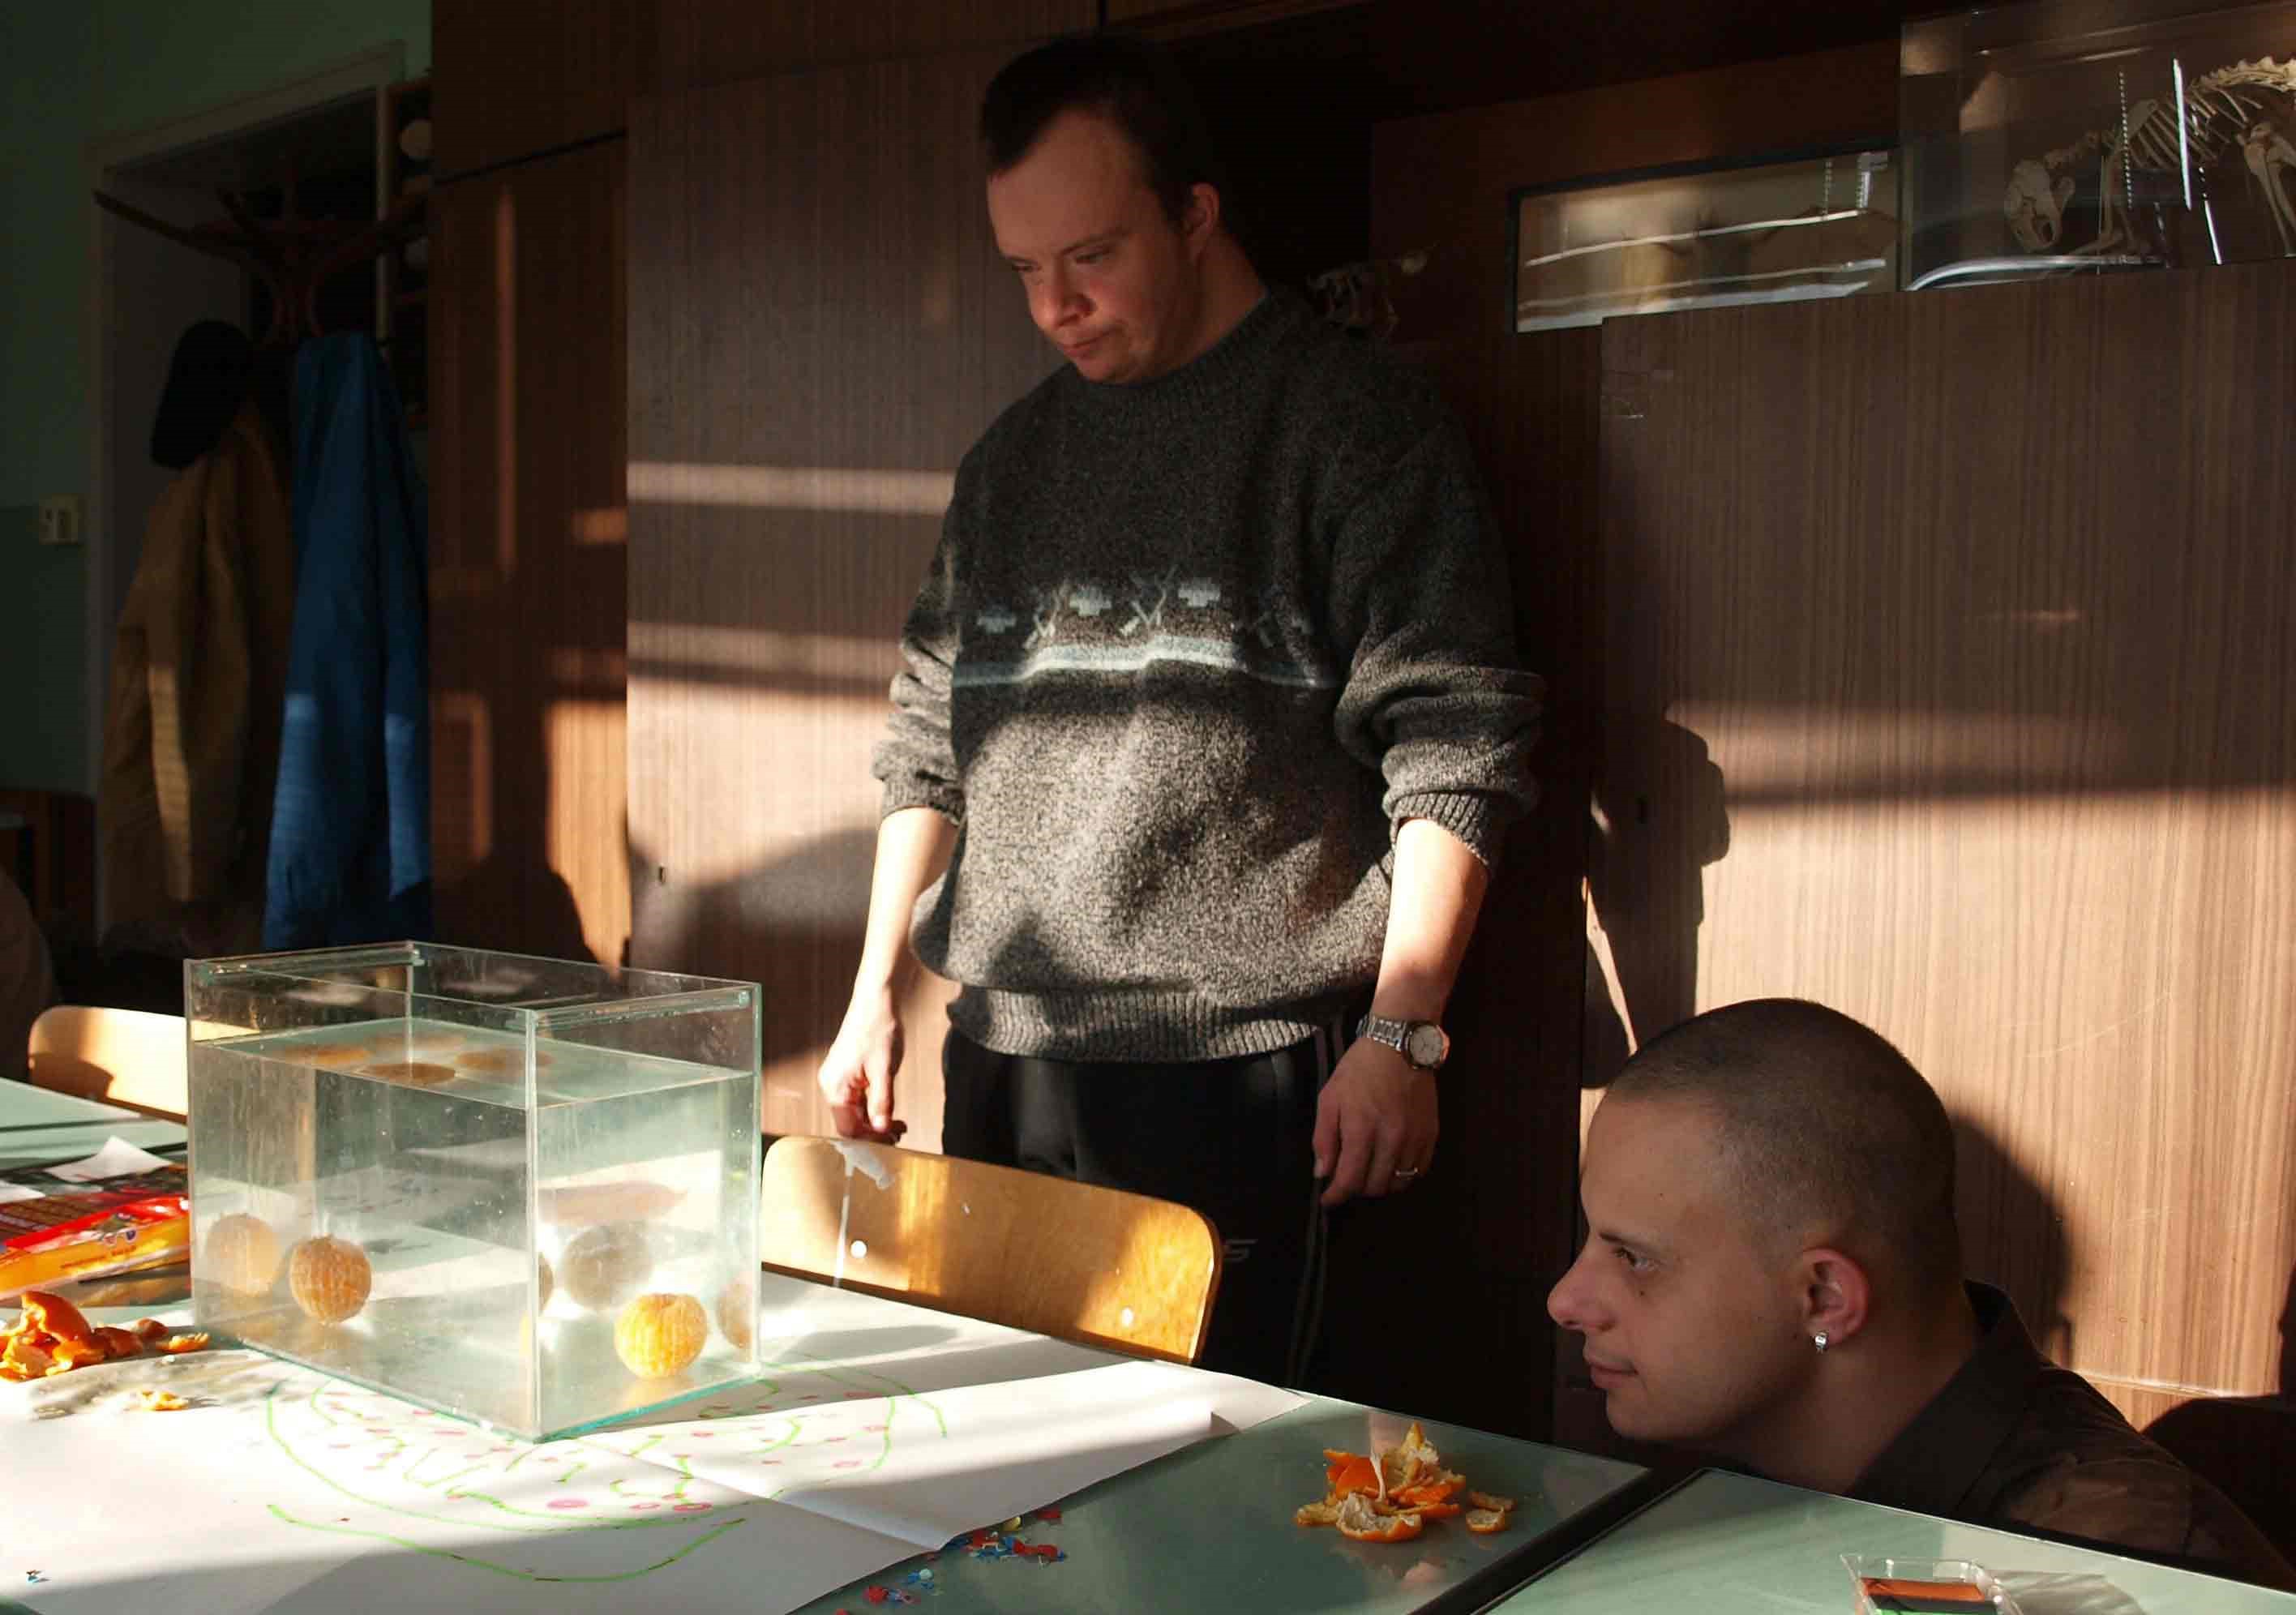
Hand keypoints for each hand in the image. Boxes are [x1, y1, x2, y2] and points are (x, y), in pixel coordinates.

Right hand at [815, 988, 908, 1143]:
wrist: (876, 1002)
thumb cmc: (880, 1032)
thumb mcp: (885, 1071)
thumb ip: (882, 1103)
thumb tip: (882, 1131)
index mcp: (835, 1087)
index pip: (849, 1129)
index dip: (871, 1140)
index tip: (894, 1140)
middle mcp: (830, 1085)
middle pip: (849, 1123)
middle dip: (873, 1132)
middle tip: (900, 1133)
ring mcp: (836, 1078)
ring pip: (852, 1112)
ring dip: (873, 1120)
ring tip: (898, 1124)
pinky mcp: (844, 1073)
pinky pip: (854, 1099)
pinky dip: (870, 1107)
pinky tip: (887, 1108)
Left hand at [1312, 1037, 1437, 1205]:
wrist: (1400, 1046)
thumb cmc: (1359, 1070)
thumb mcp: (1330, 1098)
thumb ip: (1324, 1138)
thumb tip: (1323, 1174)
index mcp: (1361, 1130)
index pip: (1349, 1180)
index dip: (1336, 1196)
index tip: (1328, 1200)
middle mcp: (1391, 1139)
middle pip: (1374, 1187)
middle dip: (1356, 1189)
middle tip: (1347, 1178)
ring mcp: (1414, 1138)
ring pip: (1398, 1183)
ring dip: (1380, 1184)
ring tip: (1369, 1173)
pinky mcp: (1431, 1134)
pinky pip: (1419, 1170)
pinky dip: (1404, 1175)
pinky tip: (1392, 1164)